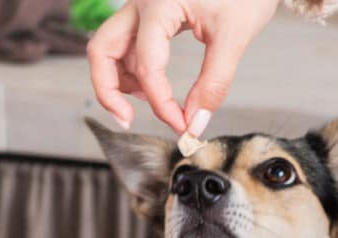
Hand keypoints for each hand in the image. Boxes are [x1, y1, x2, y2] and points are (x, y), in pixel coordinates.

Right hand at [87, 0, 279, 135]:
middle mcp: (141, 2)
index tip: (180, 125)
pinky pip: (125, 43)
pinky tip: (152, 87)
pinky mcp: (148, 14)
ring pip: (109, 47)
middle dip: (108, 89)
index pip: (147, 64)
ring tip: (150, 103)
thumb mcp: (235, 37)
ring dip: (119, 80)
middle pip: (102, 49)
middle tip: (127, 119)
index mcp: (160, 3)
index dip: (160, 102)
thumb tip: (196, 122)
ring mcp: (141, 6)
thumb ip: (215, 82)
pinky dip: (131, 68)